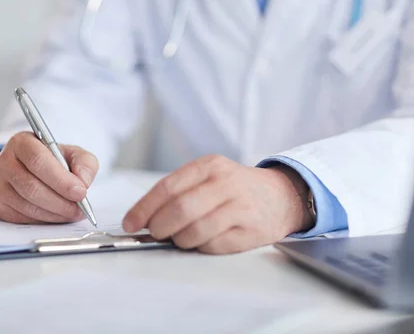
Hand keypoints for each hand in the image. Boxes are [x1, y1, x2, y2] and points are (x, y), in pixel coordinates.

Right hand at [0, 132, 98, 223]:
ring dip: (55, 213)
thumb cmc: (56, 161)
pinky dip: (46, 220)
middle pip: (32, 187)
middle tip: (80, 208)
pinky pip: (23, 218)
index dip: (60, 179)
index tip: (81, 192)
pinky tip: (59, 216)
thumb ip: (84, 163)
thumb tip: (83, 181)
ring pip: (28, 205)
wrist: (37, 171)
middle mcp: (5, 162)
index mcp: (22, 142)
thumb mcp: (74, 154)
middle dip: (61, 202)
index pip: (38, 160)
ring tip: (74, 213)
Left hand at [122, 155, 313, 253]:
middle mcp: (225, 183)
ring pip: (195, 231)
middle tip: (155, 233)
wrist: (282, 196)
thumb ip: (180, 191)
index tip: (131, 222)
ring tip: (180, 238)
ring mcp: (240, 207)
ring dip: (180, 240)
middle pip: (180, 210)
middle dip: (159, 226)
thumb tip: (144, 216)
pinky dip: (200, 247)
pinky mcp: (249, 231)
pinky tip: (203, 240)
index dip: (144, 208)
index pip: (168, 187)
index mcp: (209, 166)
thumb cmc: (237, 188)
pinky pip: (213, 245)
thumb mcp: (210, 176)